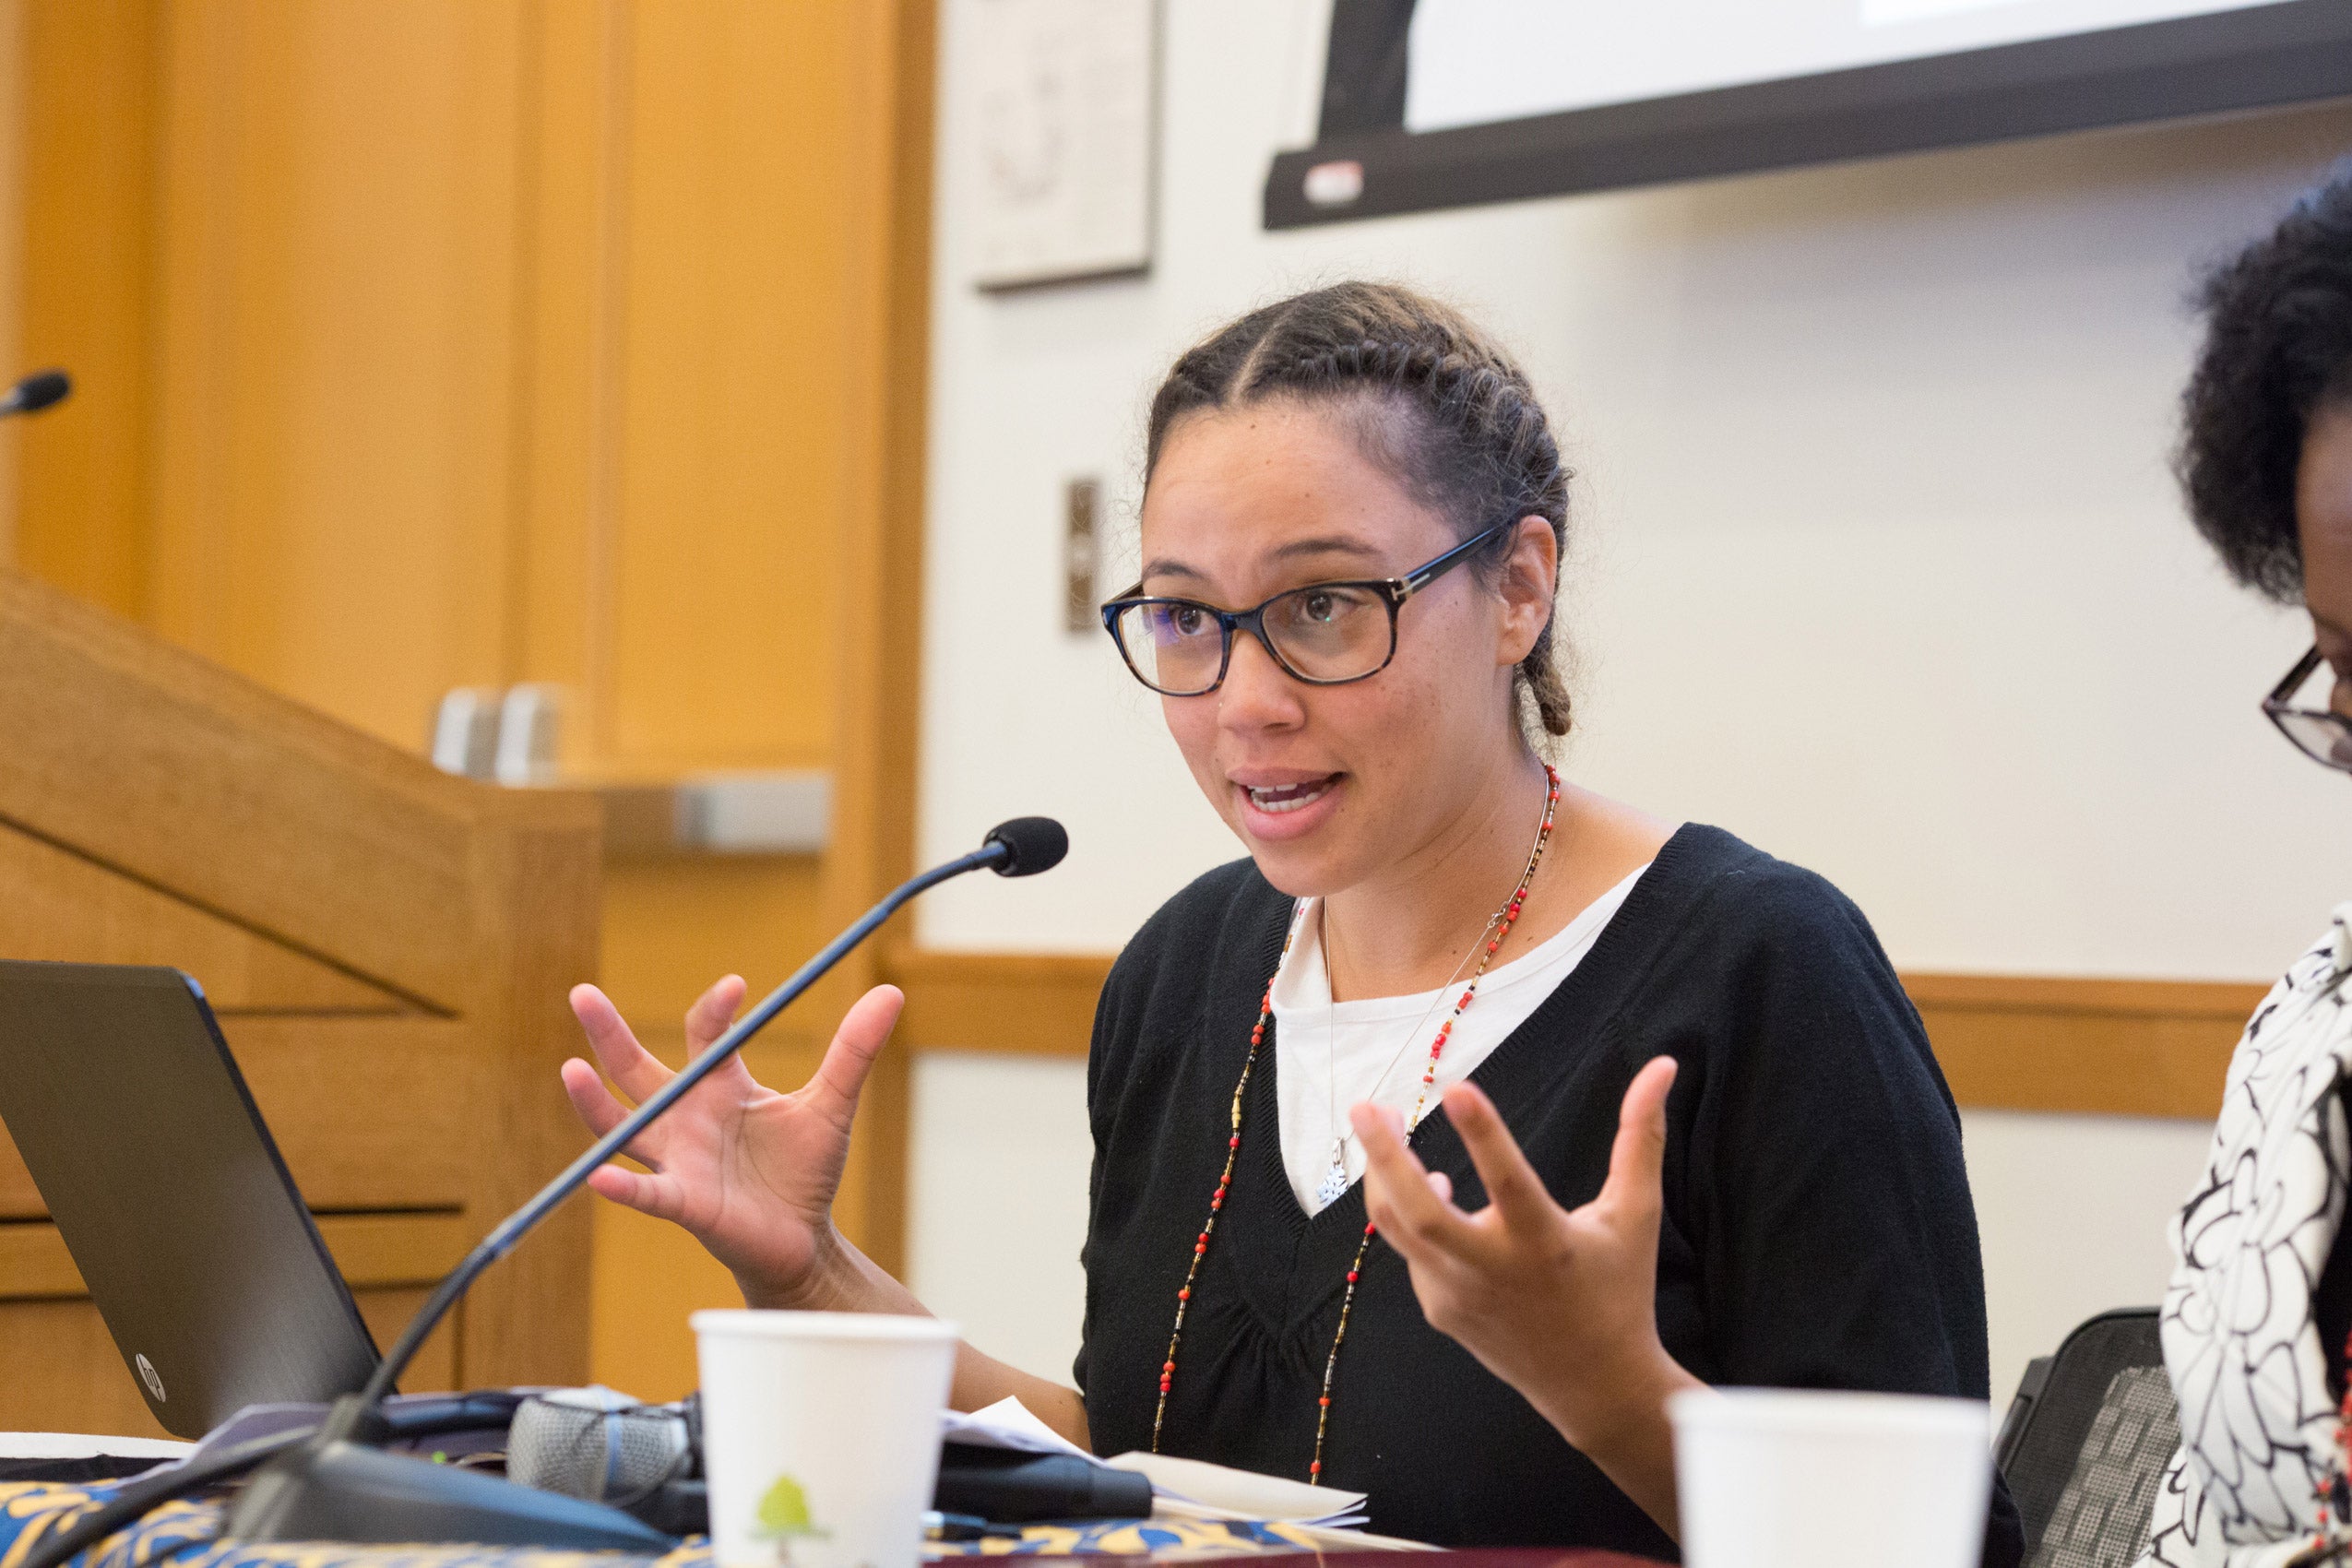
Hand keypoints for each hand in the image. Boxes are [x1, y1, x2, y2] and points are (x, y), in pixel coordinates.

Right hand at [559, 977, 904, 1307]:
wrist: (804, 1240)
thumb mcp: (832, 1105)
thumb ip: (853, 1052)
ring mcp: (678, 1161)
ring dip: (596, 1103)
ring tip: (570, 1069)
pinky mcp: (686, 1204)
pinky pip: (648, 1194)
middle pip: (637, 1070)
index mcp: (720, 1087)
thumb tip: (891, 993)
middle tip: (581, 993)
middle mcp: (687, 1118)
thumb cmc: (805, 1171)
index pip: (704, 1037)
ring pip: (624, 1127)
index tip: (736, 987)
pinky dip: (624, 1189)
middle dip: (608, 1034)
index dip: (716, 1011)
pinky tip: (599, 1179)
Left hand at [1351, 1059, 1698, 1501]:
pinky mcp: (1440, 1309)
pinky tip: (1428, 1184)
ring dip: (1382, 1174)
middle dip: (1385, 1157)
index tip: (1457, 1086)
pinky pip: (1414, 1251)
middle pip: (1421, 1213)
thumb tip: (1663, 1065)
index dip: (1484, 1134)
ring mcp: (1459, 1295)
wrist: (1594, 1386)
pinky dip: (1410, 1212)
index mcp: (1545, 1244)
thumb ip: (1641, 1138)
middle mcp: (1494, 1271)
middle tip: (1365, 1107)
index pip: (1509, 1182)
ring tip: (1382, 1123)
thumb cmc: (1619, 1289)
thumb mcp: (1636, 1214)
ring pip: (1399, 1228)